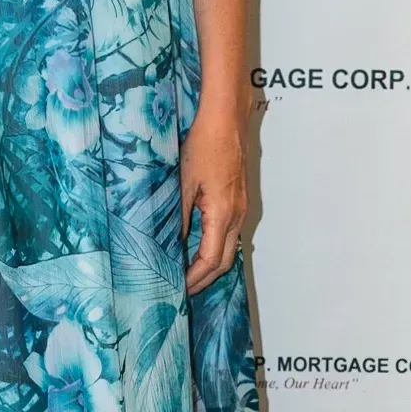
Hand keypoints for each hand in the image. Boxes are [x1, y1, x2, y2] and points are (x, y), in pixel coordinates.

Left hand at [180, 109, 246, 294]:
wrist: (226, 121)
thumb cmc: (204, 146)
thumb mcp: (183, 183)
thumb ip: (178, 217)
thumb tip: (170, 244)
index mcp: (223, 215)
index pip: (211, 261)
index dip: (195, 279)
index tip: (178, 289)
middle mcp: (237, 216)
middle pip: (225, 261)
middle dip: (204, 279)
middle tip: (183, 289)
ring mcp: (241, 209)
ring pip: (229, 249)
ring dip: (211, 265)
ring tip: (187, 274)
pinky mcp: (239, 201)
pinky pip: (229, 234)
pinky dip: (215, 248)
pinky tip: (198, 249)